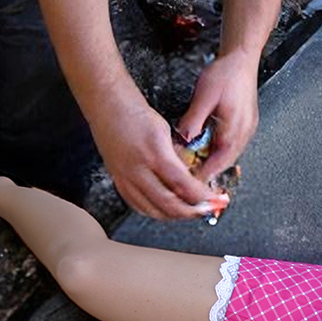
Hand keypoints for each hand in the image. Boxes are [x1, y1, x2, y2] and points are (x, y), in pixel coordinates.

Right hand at [91, 99, 213, 220]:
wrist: (106, 105)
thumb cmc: (136, 113)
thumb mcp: (165, 132)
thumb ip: (176, 159)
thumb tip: (191, 181)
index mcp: (155, 154)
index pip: (184, 186)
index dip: (203, 198)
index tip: (215, 200)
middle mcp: (138, 170)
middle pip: (169, 205)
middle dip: (192, 212)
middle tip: (206, 210)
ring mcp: (125, 178)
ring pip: (153, 210)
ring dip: (174, 215)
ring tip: (189, 212)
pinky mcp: (117, 180)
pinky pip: (137, 206)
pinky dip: (154, 212)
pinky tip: (164, 210)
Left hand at [176, 48, 259, 179]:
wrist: (241, 58)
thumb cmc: (226, 73)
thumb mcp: (203, 97)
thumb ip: (193, 121)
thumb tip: (184, 139)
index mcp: (235, 129)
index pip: (219, 162)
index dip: (205, 174)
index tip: (193, 183)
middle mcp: (244, 132)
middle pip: (226, 161)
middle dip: (209, 171)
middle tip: (192, 177)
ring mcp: (247, 129)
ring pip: (229, 154)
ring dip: (215, 161)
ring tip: (198, 165)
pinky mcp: (246, 124)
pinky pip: (232, 144)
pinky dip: (220, 150)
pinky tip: (209, 148)